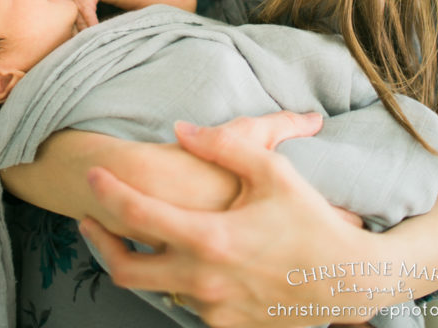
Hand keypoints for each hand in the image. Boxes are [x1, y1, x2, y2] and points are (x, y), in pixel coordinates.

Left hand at [80, 113, 377, 326]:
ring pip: (154, 288)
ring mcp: (213, 310)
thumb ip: (223, 145)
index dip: (107, 191)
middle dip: (99, 241)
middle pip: (125, 267)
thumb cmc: (310, 219)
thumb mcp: (272, 170)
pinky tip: (181, 258)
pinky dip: (175, 280)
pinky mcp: (226, 327)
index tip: (91, 174)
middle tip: (89, 217)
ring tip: (132, 234)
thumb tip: (182, 129)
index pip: (137, 214)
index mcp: (209, 238)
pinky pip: (185, 304)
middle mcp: (203, 280)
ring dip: (137, 261)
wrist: (348, 279)